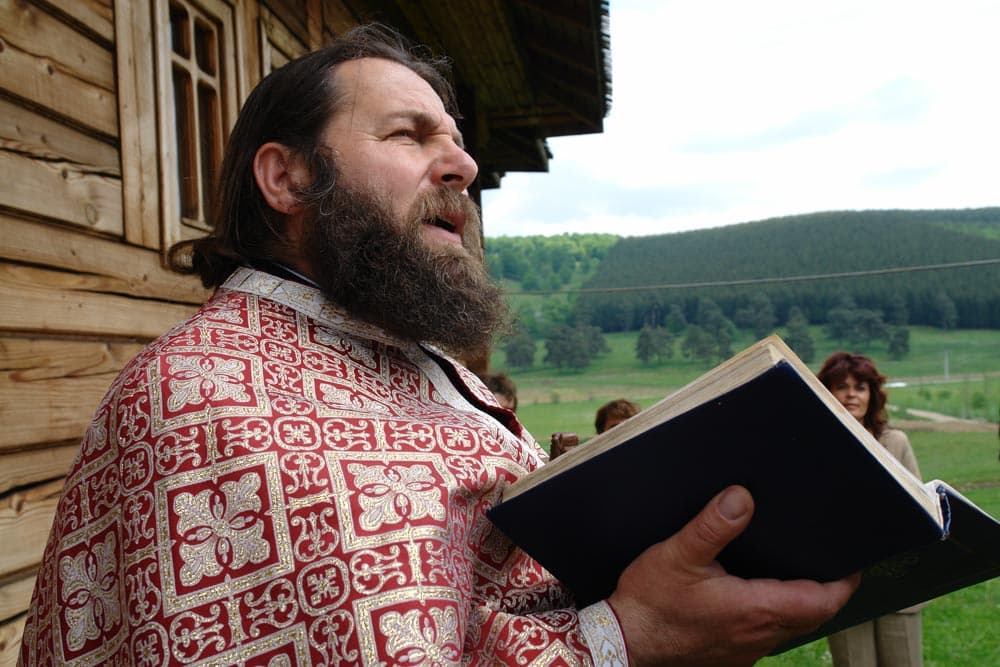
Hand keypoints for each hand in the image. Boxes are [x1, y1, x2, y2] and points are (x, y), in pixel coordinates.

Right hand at [608, 485, 858, 666]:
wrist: (620, 644)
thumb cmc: (648, 602)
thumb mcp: (678, 554)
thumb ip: (713, 525)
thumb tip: (743, 496)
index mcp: (755, 610)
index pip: (820, 601)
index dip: (842, 583)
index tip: (853, 563)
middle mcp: (757, 637)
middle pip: (810, 617)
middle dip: (823, 591)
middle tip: (826, 562)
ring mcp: (743, 652)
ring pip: (787, 628)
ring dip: (796, 605)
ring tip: (791, 574)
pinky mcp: (726, 658)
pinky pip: (763, 637)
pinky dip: (769, 617)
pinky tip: (749, 597)